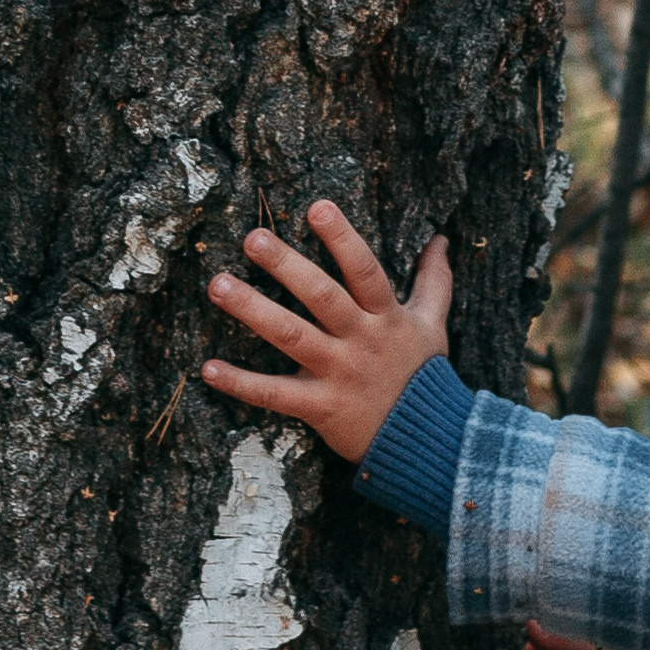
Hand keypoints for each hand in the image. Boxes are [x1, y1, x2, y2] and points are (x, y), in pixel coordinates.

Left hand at [203, 202, 452, 465]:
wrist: (430, 442)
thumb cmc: (423, 376)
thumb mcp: (433, 324)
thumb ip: (434, 280)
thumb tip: (440, 239)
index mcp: (386, 316)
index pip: (365, 271)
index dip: (343, 239)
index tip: (317, 207)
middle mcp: (361, 340)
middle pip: (322, 297)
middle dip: (287, 266)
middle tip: (253, 238)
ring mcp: (339, 374)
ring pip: (292, 336)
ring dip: (252, 310)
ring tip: (218, 284)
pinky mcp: (320, 407)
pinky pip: (275, 395)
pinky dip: (241, 383)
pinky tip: (209, 368)